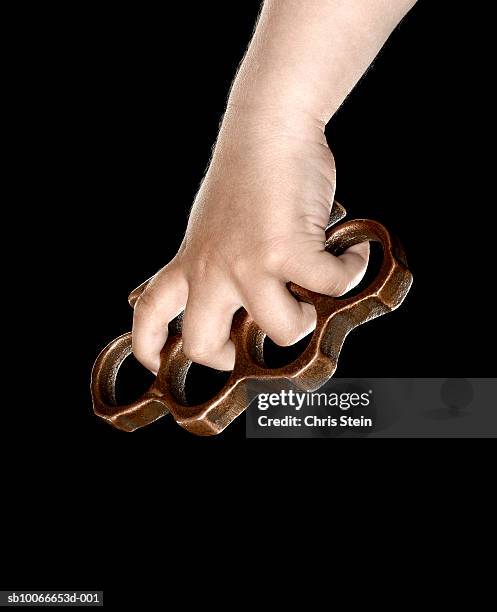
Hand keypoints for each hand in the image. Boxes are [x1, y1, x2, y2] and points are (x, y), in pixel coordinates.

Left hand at [131, 109, 368, 372]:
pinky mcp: (286, 250)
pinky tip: (350, 252)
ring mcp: (247, 264)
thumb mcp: (213, 226)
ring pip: (282, 330)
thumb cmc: (247, 174)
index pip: (151, 313)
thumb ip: (222, 263)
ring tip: (314, 292)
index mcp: (191, 261)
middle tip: (242, 350)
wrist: (265, 127)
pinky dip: (349, 270)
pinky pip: (330, 285)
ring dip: (306, 319)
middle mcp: (212, 269)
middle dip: (225, 359)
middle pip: (201, 343)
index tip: (155, 364)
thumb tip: (261, 298)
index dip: (149, 346)